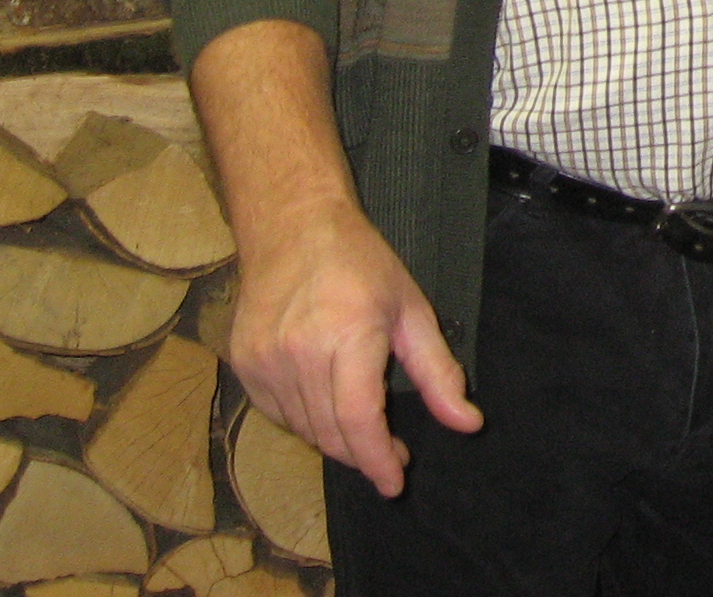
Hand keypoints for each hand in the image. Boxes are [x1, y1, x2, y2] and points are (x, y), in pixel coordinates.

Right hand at [226, 196, 480, 497]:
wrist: (291, 228)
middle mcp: (297, 353)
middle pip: (330, 432)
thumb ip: (439, 372)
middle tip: (392, 453)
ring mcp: (263, 361)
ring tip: (365, 427)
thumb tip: (468, 423)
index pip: (357, 420)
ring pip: (304, 428)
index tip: (395, 483)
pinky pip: (279, 413)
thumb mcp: (413, 311)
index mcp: (346, 335)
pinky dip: (307, 421)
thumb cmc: (360, 263)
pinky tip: (328, 405)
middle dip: (364, 454)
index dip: (377, 460)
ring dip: (337, 440)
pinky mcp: (244, 365)